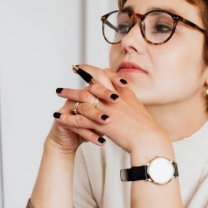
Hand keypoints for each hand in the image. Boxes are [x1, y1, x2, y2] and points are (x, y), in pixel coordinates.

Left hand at [53, 65, 170, 159]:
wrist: (149, 140)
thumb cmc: (145, 128)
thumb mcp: (136, 107)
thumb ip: (125, 98)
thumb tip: (120, 92)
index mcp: (122, 92)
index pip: (104, 74)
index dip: (90, 69)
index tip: (80, 67)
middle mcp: (114, 97)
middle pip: (91, 83)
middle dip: (76, 80)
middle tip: (66, 79)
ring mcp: (107, 109)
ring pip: (83, 99)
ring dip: (69, 95)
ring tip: (58, 93)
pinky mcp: (102, 123)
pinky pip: (80, 119)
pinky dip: (68, 117)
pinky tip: (59, 117)